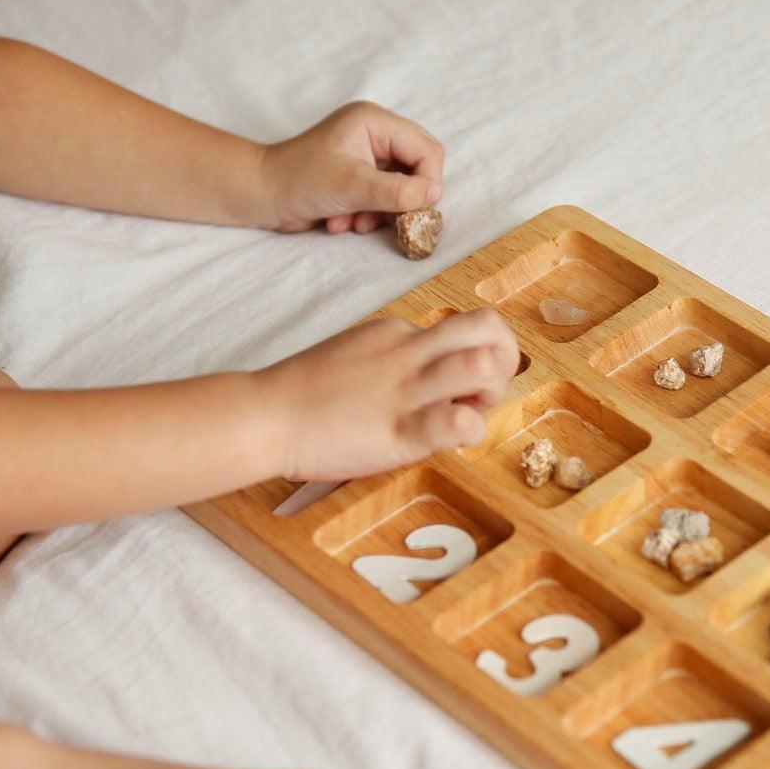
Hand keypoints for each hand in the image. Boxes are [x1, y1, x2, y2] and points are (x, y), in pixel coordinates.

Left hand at [258, 101, 444, 233]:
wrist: (261, 195)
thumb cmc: (299, 181)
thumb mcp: (353, 186)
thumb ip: (399, 191)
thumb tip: (436, 195)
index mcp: (375, 122)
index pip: (426, 150)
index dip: (427, 183)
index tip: (415, 211)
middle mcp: (375, 135)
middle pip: (419, 168)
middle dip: (406, 199)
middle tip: (392, 219)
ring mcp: (368, 156)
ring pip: (404, 188)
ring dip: (384, 212)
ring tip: (358, 221)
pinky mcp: (359, 177)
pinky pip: (384, 199)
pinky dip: (369, 215)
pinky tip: (345, 221)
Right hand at [259, 309, 517, 480]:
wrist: (265, 417)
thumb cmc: (306, 395)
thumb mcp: (358, 355)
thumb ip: (396, 360)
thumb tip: (430, 380)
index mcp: (399, 332)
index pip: (464, 329)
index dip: (478, 356)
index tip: (461, 386)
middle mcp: (410, 352)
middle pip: (488, 327)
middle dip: (504, 359)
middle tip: (482, 394)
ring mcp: (406, 389)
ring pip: (482, 365)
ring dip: (492, 394)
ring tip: (469, 414)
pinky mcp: (401, 431)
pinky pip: (458, 422)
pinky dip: (471, 432)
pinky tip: (452, 441)